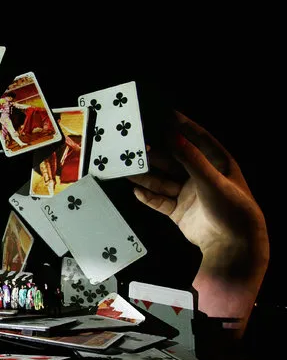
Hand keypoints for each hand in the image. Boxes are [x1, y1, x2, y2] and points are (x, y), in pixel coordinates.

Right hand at [128, 111, 268, 322]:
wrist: (232, 246)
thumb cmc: (232, 209)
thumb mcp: (211, 180)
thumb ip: (190, 158)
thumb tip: (173, 134)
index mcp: (217, 164)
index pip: (197, 139)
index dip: (182, 126)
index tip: (164, 113)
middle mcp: (201, 177)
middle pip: (174, 160)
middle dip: (156, 154)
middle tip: (136, 147)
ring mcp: (189, 194)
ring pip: (163, 180)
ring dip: (146, 176)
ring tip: (128, 170)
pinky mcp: (179, 211)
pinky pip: (160, 200)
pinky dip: (148, 196)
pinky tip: (136, 190)